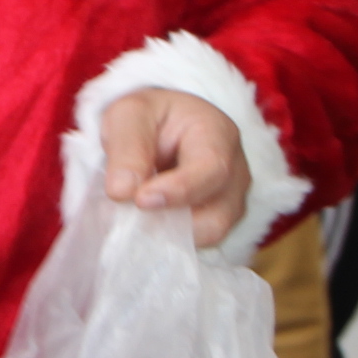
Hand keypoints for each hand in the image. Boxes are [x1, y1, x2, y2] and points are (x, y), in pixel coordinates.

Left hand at [99, 87, 251, 248]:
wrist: (162, 127)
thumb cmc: (149, 117)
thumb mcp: (129, 116)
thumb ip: (127, 149)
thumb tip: (122, 192)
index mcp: (217, 133)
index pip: (212, 168)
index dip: (180, 190)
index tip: (141, 200)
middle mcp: (235, 170)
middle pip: (218, 212)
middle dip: (173, 221)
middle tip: (131, 216)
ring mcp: (231, 200)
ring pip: (211, 234)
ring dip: (171, 234)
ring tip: (136, 219)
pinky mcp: (218, 221)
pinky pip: (201, 242)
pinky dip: (172, 240)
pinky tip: (147, 228)